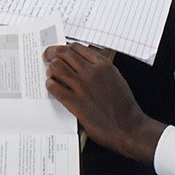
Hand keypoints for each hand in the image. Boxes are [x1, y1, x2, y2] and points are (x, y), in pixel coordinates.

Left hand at [43, 43, 166, 162]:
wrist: (128, 127)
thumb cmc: (124, 106)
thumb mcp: (115, 78)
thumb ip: (99, 68)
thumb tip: (81, 64)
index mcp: (103, 65)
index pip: (76, 47)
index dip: (64, 48)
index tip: (58, 51)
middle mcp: (91, 72)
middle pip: (63, 54)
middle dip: (51, 53)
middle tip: (46, 56)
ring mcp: (82, 87)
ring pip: (56, 67)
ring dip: (50, 69)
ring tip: (49, 73)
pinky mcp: (75, 103)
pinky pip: (55, 88)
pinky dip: (50, 85)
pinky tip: (51, 86)